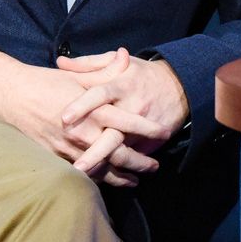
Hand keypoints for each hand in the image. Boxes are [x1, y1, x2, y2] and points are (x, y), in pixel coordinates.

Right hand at [0, 49, 159, 185]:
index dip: (148, 129)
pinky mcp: (54, 157)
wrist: (10, 95)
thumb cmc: (46, 82)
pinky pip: (80, 173)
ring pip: (101, 168)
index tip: (164, 132)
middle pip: (118, 153)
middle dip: (140, 162)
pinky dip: (97, 179)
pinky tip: (107, 181)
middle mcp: (82, 131)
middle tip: (154, 167)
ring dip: (121, 176)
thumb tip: (126, 55)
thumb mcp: (78, 74)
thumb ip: (105, 70)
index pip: (127, 121)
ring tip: (136, 179)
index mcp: (92, 109)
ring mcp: (68, 147)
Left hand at [57, 49, 188, 173]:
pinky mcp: (149, 142)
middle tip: (78, 166)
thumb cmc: (140, 74)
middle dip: (96, 152)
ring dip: (106, 166)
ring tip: (87, 179)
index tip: (64, 117)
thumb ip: (88, 64)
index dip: (82, 105)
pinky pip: (132, 157)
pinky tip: (100, 180)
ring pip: (122, 151)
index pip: (100, 95)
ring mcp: (141, 129)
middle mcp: (131, 109)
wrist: (179, 87)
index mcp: (121, 86)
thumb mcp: (118, 63)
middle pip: (113, 134)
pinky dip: (118, 170)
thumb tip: (61, 61)